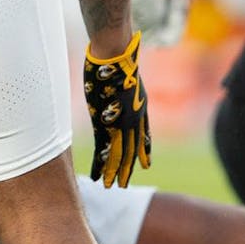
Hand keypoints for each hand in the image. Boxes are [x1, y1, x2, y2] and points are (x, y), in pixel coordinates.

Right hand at [84, 31, 151, 187]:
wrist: (115, 56)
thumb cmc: (118, 60)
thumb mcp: (128, 75)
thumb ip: (126, 86)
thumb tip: (122, 78)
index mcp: (140, 109)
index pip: (145, 135)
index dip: (146, 150)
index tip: (147, 164)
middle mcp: (133, 120)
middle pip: (132, 150)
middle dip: (128, 168)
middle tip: (124, 185)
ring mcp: (120, 123)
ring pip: (119, 155)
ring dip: (114, 173)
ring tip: (110, 187)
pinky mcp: (105, 124)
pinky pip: (103, 152)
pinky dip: (100, 166)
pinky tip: (97, 177)